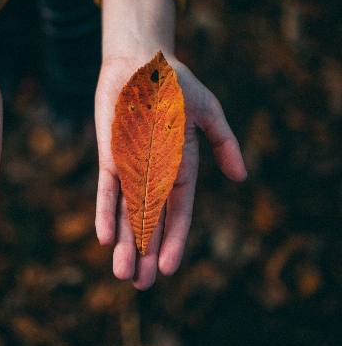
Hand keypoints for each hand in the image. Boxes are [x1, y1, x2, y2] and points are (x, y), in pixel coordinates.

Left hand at [94, 0, 246, 289]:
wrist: (141, 61)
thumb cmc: (176, 84)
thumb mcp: (209, 113)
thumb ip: (225, 144)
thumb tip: (242, 177)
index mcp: (180, 167)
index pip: (178, 212)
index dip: (174, 239)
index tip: (169, 268)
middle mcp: (153, 173)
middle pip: (150, 220)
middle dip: (146, 252)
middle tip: (141, 285)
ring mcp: (130, 166)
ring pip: (127, 212)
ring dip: (125, 242)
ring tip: (123, 273)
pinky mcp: (109, 155)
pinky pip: (107, 188)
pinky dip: (105, 211)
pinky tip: (104, 237)